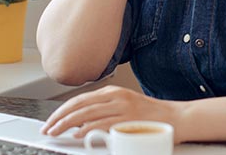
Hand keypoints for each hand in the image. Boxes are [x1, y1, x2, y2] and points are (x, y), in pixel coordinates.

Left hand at [40, 85, 180, 139]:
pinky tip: (78, 133)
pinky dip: (88, 128)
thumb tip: (80, 124)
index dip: (62, 110)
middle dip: (59, 118)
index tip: (50, 121)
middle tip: (47, 128)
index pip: (79, 99)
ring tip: (56, 132)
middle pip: (79, 105)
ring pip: (87, 114)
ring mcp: (122, 108)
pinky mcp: (129, 119)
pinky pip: (103, 124)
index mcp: (112, 92)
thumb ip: (104, 111)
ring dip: (67, 124)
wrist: (177, 118)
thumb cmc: (151, 116)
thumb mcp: (124, 107)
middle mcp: (115, 97)